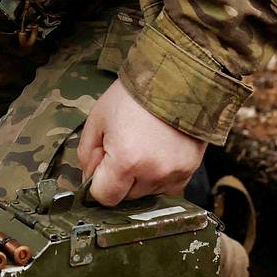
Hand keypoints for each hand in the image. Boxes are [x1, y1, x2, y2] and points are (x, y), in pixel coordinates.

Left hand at [76, 78, 205, 205]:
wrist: (173, 79)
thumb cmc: (132, 97)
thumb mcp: (97, 120)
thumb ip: (87, 155)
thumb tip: (88, 180)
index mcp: (126, 161)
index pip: (105, 197)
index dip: (96, 185)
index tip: (99, 167)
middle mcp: (153, 173)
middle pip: (126, 197)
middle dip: (118, 180)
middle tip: (121, 148)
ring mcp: (174, 173)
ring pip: (147, 194)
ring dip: (140, 179)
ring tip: (141, 147)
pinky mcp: (190, 170)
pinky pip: (168, 187)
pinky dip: (159, 176)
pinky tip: (156, 153)